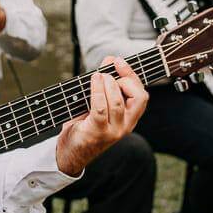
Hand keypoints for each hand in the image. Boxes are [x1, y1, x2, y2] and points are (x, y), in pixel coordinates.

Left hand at [55, 56, 148, 174]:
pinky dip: (97, 92)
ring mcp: (113, 131)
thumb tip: (110, 60)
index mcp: (129, 118)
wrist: (70, 152)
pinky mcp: (97, 132)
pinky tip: (93, 81)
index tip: (119, 61)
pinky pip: (100, 109)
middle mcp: (125, 126)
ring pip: (118, 102)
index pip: (142, 95)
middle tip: (108, 71)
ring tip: (98, 75)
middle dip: (125, 79)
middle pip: (138, 98)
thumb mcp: (98, 103)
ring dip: (108, 84)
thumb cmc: (84, 124)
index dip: (132, 76)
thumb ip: (106, 82)